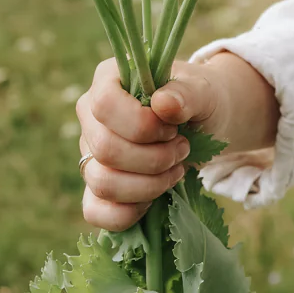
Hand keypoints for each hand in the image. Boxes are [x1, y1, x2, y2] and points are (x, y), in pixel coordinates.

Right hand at [76, 53, 278, 230]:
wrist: (201, 124)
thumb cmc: (197, 101)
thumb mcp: (203, 92)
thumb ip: (186, 94)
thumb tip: (162, 104)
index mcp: (108, 80)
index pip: (105, 104)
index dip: (141, 125)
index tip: (173, 129)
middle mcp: (91, 117)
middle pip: (105, 149)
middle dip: (154, 159)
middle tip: (182, 149)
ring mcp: (90, 154)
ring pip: (101, 183)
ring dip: (148, 185)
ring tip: (175, 170)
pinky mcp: (96, 188)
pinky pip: (94, 211)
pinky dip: (128, 213)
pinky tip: (154, 199)